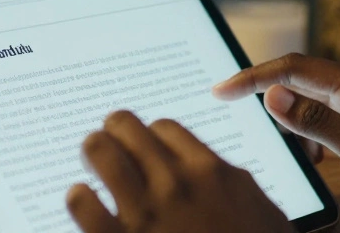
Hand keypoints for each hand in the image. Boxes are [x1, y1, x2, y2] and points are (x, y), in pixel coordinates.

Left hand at [66, 110, 291, 232]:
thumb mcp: (261, 211)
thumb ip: (231, 183)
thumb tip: (213, 168)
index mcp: (211, 172)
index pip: (164, 127)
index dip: (151, 135)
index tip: (146, 144)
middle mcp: (176, 184)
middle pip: (127, 127)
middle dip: (115, 131)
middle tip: (109, 138)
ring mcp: (145, 213)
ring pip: (100, 152)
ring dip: (93, 150)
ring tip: (92, 156)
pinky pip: (82, 202)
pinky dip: (78, 197)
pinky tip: (83, 201)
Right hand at [212, 53, 339, 227]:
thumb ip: (317, 122)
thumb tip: (273, 93)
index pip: (294, 67)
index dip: (253, 76)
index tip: (220, 91)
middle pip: (300, 78)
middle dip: (265, 92)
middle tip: (232, 110)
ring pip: (313, 102)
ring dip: (288, 119)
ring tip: (273, 143)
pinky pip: (329, 122)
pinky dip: (309, 137)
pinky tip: (310, 160)